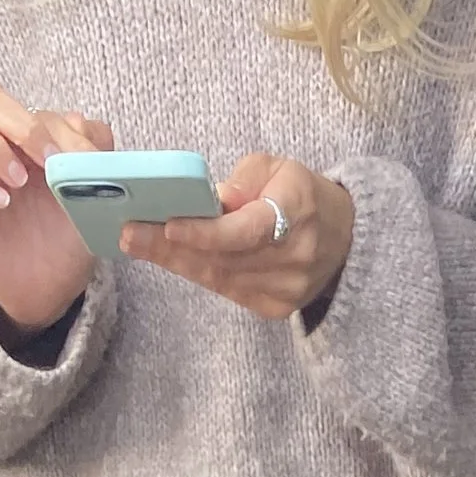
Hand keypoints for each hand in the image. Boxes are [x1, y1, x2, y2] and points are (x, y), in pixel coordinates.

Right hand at [0, 84, 111, 334]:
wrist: (53, 291)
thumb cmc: (69, 239)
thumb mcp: (94, 197)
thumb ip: (95, 154)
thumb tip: (77, 122)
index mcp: (29, 139)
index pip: (27, 105)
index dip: (53, 126)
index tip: (77, 159)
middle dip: (17, 122)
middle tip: (45, 161)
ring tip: (18, 182)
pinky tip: (1, 203)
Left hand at [121, 152, 354, 322]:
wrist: (345, 242)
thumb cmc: (303, 196)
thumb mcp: (279, 168)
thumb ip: (244, 180)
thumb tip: (211, 203)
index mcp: (297, 212)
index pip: (245, 230)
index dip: (204, 232)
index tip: (166, 224)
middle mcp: (293, 257)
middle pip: (223, 257)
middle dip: (172, 245)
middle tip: (130, 233)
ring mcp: (285, 290)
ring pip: (219, 278)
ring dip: (175, 260)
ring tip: (137, 243)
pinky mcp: (275, 308)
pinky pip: (226, 291)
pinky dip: (196, 272)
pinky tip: (168, 257)